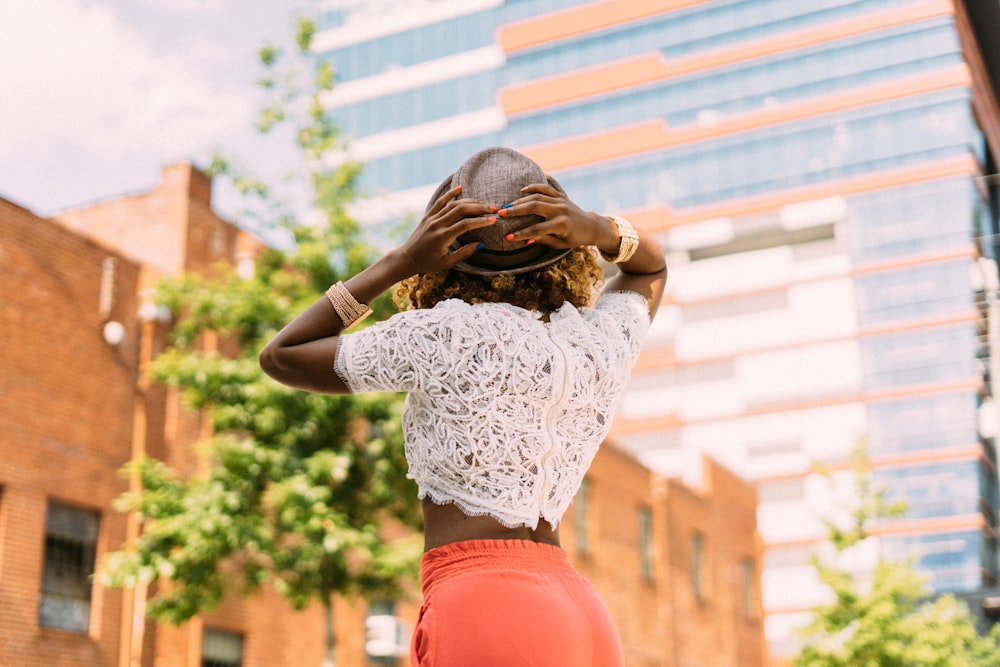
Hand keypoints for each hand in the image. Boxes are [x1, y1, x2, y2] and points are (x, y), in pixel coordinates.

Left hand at [392, 185, 497, 276]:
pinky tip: (460, 188)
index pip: (466, 224)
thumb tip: (481, 244)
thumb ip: (464, 253)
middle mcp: (437, 225)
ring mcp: (431, 219)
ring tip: (482, 203)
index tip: (493, 220)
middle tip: (493, 209)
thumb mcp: (447, 263)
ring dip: (469, 202)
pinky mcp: (427, 216)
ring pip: (453, 204)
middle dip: (479, 208)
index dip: (481, 221)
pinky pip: (440, 202)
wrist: (406, 258)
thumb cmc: (427, 263)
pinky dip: (450, 194)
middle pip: (461, 210)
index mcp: (443, 237)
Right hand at [498, 183, 616, 250]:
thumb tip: (525, 240)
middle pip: (534, 208)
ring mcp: (561, 201)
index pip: (537, 230)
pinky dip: (533, 187)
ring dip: (520, 201)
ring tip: (507, 206)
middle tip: (500, 214)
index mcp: (561, 225)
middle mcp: (561, 210)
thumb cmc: (573, 238)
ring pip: (537, 197)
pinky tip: (522, 191)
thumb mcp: (559, 244)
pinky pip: (545, 188)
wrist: (590, 226)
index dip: (521, 234)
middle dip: (516, 211)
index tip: (508, 237)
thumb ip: (543, 240)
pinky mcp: (560, 196)